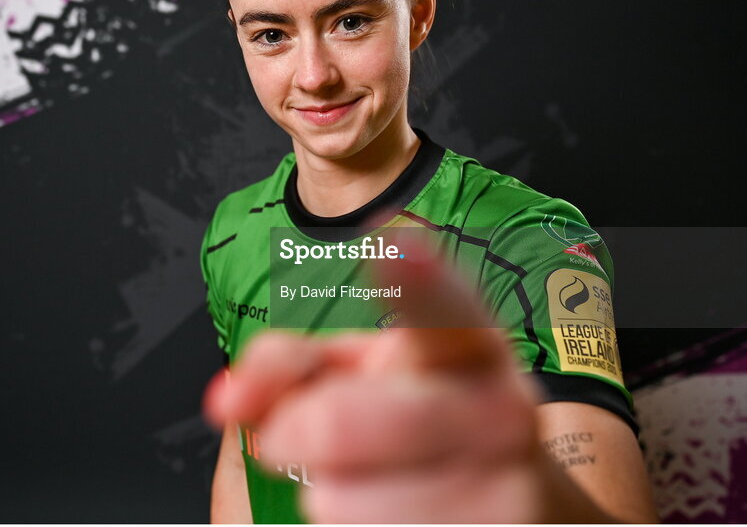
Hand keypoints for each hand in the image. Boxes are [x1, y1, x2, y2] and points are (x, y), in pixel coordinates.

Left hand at [203, 232, 613, 522]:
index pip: (442, 308)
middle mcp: (497, 409)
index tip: (394, 247)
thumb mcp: (358, 375)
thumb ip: (287, 366)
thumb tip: (227, 398)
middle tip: (290, 437)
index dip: (416, 280)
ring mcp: (506, 487)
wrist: (518, 499)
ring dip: (331, 497)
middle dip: (292, 433)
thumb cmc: (423, 422)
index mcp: (465, 343)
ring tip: (371, 484)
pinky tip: (394, 512)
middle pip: (339, 422)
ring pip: (343, 502)